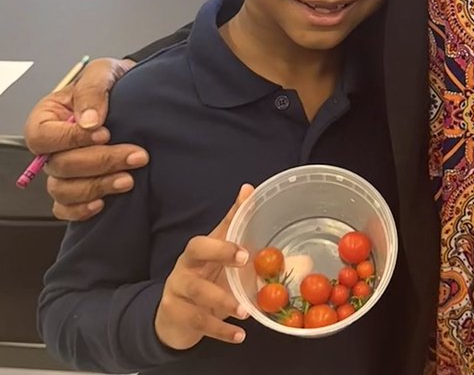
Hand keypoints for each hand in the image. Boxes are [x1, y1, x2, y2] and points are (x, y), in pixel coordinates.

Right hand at [23, 57, 147, 221]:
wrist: (137, 94)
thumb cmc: (112, 81)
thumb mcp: (102, 71)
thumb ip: (92, 90)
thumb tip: (88, 122)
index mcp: (48, 117)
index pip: (41, 137)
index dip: (70, 140)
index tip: (105, 133)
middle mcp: (52, 146)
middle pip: (59, 166)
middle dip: (100, 163)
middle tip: (136, 156)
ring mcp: (63, 169)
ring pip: (63, 190)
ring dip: (97, 187)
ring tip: (129, 179)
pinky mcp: (77, 186)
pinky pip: (66, 209)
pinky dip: (81, 210)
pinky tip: (104, 201)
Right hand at [155, 185, 253, 351]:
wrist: (172, 314)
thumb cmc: (201, 274)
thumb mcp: (216, 249)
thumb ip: (232, 223)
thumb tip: (249, 188)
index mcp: (195, 253)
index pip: (201, 243)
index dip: (222, 246)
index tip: (245, 253)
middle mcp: (182, 270)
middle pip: (195, 264)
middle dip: (220, 265)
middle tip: (245, 269)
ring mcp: (176, 295)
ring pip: (197, 298)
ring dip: (223, 305)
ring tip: (246, 312)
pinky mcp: (176, 317)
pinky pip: (198, 324)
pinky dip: (221, 331)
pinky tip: (239, 336)